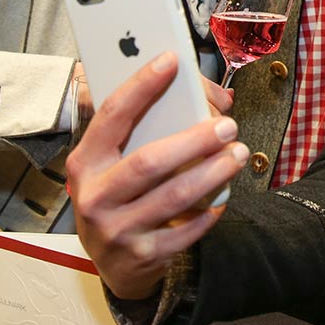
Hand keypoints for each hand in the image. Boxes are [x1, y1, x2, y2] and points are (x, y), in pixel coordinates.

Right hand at [66, 51, 249, 299]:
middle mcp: (95, 196)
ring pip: (174, 196)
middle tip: (228, 125)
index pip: (112, 115)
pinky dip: (210, 210)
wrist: (111, 264)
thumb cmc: (116, 197)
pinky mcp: (143, 255)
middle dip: (195, 140)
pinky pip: (186, 229)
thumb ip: (143, 129)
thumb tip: (207, 96)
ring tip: (238, 154)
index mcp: (85, 162)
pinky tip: (224, 195)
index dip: (142, 85)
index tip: (171, 61)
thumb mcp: (111, 164)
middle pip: (149, 161)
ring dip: (213, 172)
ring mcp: (117, 229)